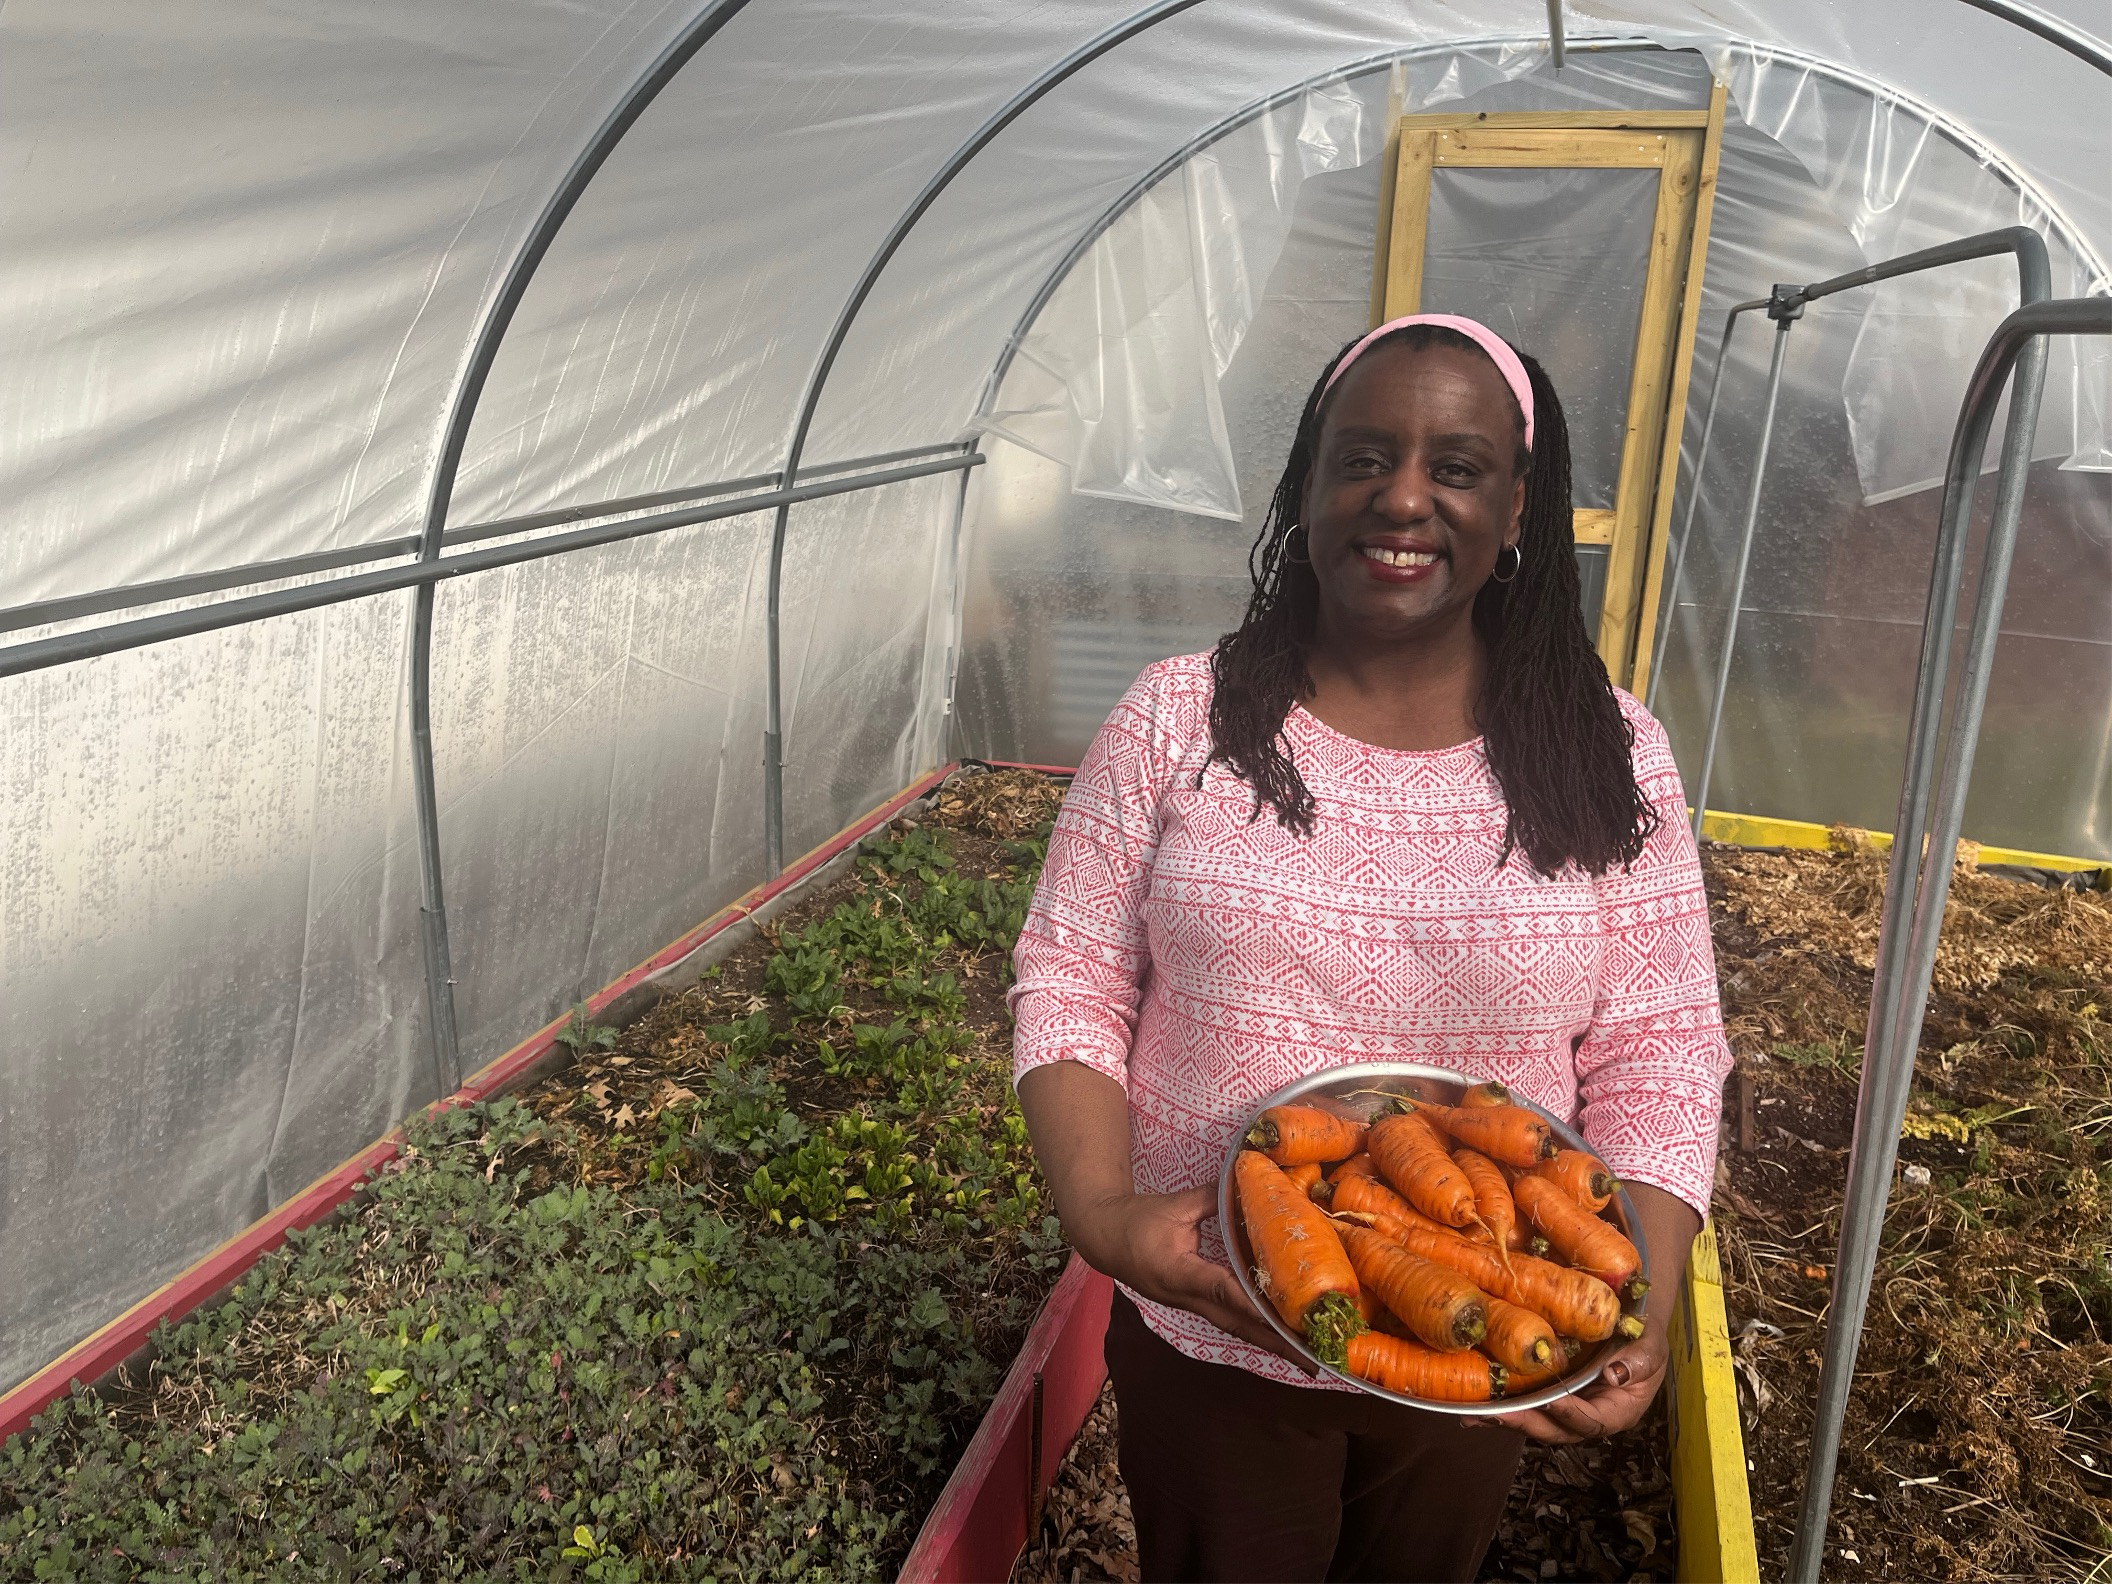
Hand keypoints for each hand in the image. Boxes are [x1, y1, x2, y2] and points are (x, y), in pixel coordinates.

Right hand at [1073, 1185, 1314, 1371]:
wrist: (1105, 1239)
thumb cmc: (1137, 1221)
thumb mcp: (1173, 1205)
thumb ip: (1212, 1197)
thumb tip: (1249, 1180)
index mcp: (1179, 1271)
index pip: (1220, 1289)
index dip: (1251, 1303)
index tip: (1282, 1320)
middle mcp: (1187, 1297)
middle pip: (1238, 1324)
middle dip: (1276, 1343)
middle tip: (1312, 1358)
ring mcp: (1191, 1305)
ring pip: (1237, 1328)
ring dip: (1271, 1343)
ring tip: (1306, 1355)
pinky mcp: (1195, 1305)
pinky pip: (1231, 1321)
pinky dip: (1258, 1330)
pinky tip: (1280, 1334)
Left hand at [1478, 1180, 1696, 1442]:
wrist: (1628, 1330)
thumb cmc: (1643, 1340)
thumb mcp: (1650, 1347)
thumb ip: (1637, 1361)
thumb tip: (1614, 1375)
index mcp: (1615, 1412)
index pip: (1591, 1421)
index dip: (1571, 1414)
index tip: (1553, 1401)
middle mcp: (1584, 1417)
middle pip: (1554, 1429)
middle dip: (1526, 1422)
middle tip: (1499, 1414)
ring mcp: (1563, 1409)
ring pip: (1533, 1420)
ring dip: (1503, 1420)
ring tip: (1473, 1416)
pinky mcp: (1545, 1396)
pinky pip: (1522, 1405)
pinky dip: (1497, 1408)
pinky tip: (1469, 1410)